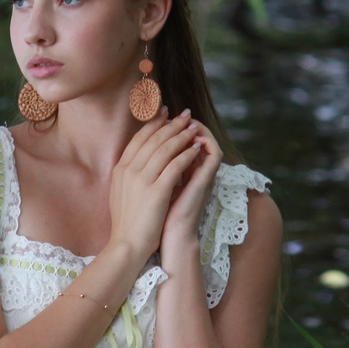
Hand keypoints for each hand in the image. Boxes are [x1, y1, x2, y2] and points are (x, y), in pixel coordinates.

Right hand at [106, 108, 199, 269]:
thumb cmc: (127, 223)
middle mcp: (129, 170)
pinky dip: (187, 153)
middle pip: (153, 139)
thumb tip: (138, 161)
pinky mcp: (157, 191)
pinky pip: (175, 165)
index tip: (166, 114)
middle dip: (172, 124)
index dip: (154, 124)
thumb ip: (129, 175)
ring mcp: (142, 180)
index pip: (139, 139)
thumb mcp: (121, 193)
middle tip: (185, 115)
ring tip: (194, 128)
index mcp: (120, 169)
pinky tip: (197, 148)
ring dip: (182, 135)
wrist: (127, 245)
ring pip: (165, 148)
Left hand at [158, 117, 223, 279]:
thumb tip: (135, 152)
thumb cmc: (154, 217)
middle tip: (165, 110)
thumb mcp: (147, 186)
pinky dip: (204, 139)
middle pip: (191, 136)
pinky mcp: (209, 179)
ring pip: (205, 140)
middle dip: (177, 122)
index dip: (165, 127)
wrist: (165, 237)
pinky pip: (213, 152)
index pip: (176, 141)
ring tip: (176, 117)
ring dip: (191, 127)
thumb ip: (147, 169)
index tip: (152, 117)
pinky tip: (187, 133)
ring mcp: (203, 175)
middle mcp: (193, 171)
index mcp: (179, 171)